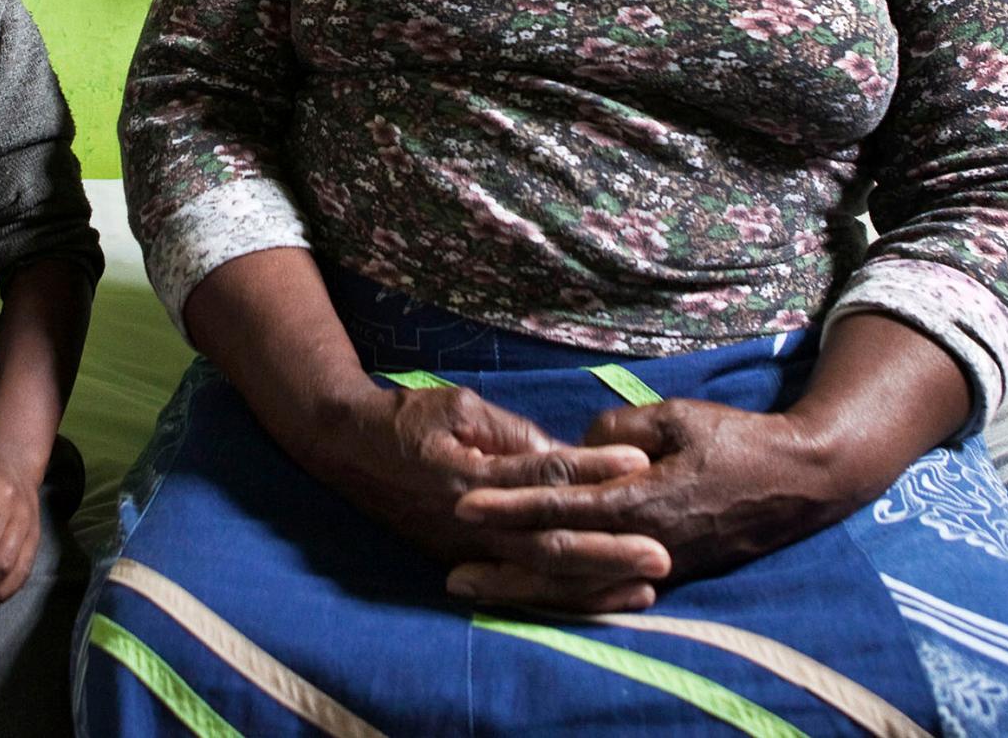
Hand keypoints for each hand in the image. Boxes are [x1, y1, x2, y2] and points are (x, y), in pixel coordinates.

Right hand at [309, 383, 669, 611]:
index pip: (540, 475)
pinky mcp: (463, 564)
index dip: (589, 470)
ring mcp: (465, 551)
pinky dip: (566, 598)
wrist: (346, 448)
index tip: (639, 466)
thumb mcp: (458, 407)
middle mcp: (469, 522)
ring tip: (648, 585)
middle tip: (661, 552)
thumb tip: (563, 455)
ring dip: (594, 584)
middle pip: (547, 543)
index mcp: (468, 476)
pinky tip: (605, 599)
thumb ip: (510, 434)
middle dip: (607, 551)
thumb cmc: (406, 418)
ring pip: (539, 576)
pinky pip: (522, 588)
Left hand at [452, 400, 882, 606]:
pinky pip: (604, 590)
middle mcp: (644, 543)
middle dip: (504, 567)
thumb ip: (618, 432)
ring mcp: (657, 566)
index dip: (510, 506)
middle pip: (560, 561)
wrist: (801, 481)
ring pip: (578, 585)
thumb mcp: (676, 416)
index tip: (464, 503)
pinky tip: (531, 596)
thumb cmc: (736, 440)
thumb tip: (575, 446)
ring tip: (475, 590)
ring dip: (525, 590)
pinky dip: (563, 595)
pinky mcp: (669, 574)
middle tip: (451, 574)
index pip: (561, 506)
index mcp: (642, 500)